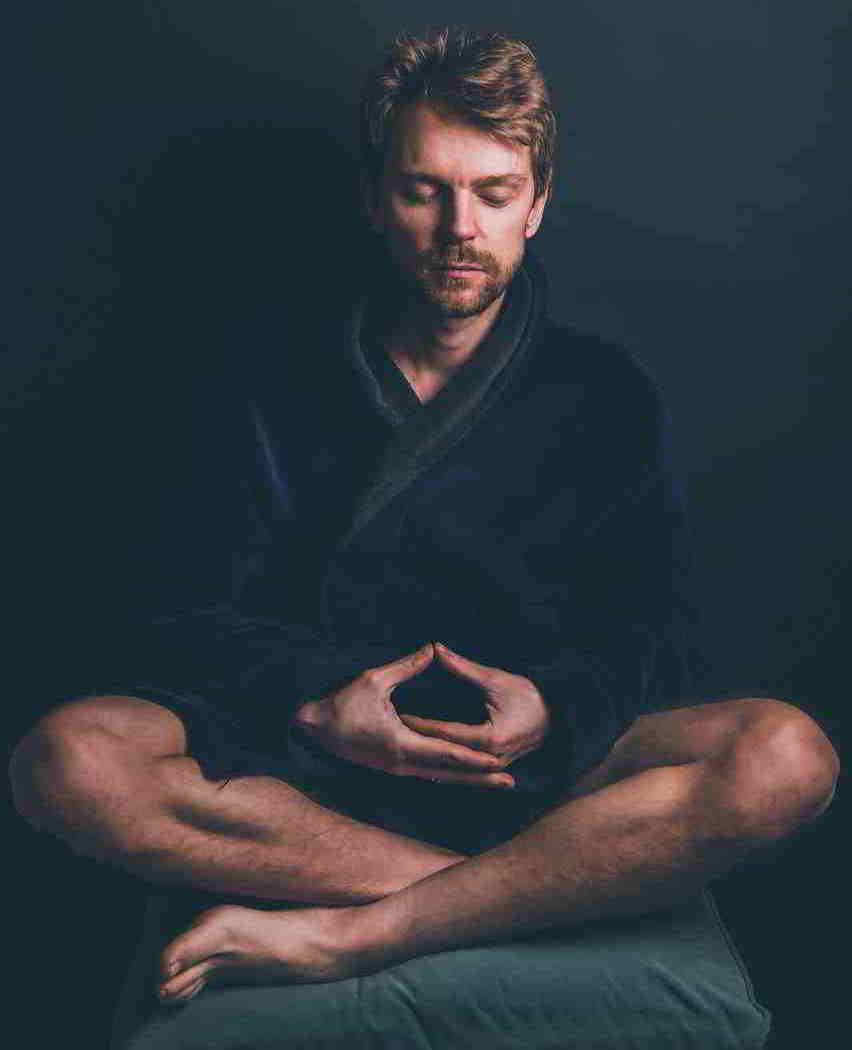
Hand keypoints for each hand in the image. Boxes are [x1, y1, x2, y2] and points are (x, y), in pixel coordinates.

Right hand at [292, 643, 515, 787]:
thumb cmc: (340, 704)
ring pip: (440, 778)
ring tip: (495, 783)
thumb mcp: (374, 680)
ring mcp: (397, 769)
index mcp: (402, 744)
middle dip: (481, 778)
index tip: (500, 760)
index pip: (447, 753)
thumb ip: (407, 666)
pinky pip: (428, 775)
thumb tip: (432, 648)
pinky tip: (463, 777)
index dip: (475, 757)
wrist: (312, 730)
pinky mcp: (392, 768)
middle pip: (450, 774)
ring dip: (468, 781)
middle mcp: (403, 764)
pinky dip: (449, 776)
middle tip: (511, 784)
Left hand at [397, 643, 550, 767]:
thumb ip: (464, 668)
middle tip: (388, 733)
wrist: (559, 717)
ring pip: (451, 766)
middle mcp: (489, 758)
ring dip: (426, 758)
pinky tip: (422, 760)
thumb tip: (437, 649)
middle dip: (417, 743)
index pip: (446, 732)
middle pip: (444, 753)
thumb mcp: (496, 679)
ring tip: (396, 750)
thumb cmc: (530, 696)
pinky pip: (461, 768)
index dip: (420, 723)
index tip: (397, 714)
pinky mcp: (492, 767)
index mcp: (490, 739)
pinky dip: (441, 763)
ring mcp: (491, 766)